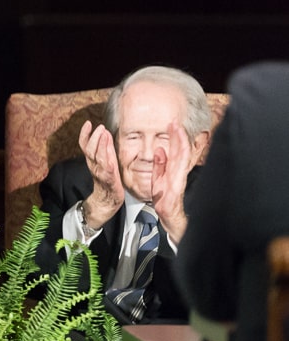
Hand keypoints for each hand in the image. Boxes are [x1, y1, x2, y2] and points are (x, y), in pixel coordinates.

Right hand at [78, 120, 123, 228]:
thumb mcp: (106, 163)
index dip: (84, 134)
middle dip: (93, 136)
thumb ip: (106, 150)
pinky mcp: (109, 178)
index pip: (85, 145)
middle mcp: (93, 166)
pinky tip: (109, 149)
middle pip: (89, 149)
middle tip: (99, 127)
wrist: (107, 202)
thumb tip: (106, 134)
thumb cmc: (108, 182)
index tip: (88, 123)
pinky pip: (106, 166)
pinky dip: (106, 156)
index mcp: (92, 161)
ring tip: (103, 132)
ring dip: (99, 143)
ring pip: (96, 156)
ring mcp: (100, 172)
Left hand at [151, 126, 196, 242]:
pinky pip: (177, 173)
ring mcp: (178, 180)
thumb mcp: (158, 179)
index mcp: (172, 170)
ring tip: (178, 131)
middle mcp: (177, 173)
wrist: (168, 218)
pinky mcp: (176, 188)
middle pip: (180, 152)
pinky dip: (176, 162)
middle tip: (176, 122)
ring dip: (180, 145)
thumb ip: (160, 165)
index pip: (176, 150)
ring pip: (182, 159)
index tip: (173, 124)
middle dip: (179, 136)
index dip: (175, 137)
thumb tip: (159, 150)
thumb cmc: (164, 199)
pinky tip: (174, 153)